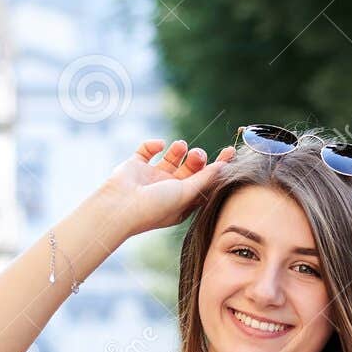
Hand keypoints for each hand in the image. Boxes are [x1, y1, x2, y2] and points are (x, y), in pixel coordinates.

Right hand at [99, 137, 235, 237]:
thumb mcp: (187, 194)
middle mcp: (168, 189)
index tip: (231, 152)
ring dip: (179, 149)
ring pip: (172, 157)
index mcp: (182, 201)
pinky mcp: (136, 166)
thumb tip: (224, 166)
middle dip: (197, 158)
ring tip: (180, 147)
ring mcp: (152, 177)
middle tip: (196, 155)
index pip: (205, 182)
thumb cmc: (156, 207)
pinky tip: (158, 146)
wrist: (120, 207)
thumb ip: (206, 179)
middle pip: (190, 168)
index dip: (218, 167)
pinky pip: (148, 150)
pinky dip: (154, 144)